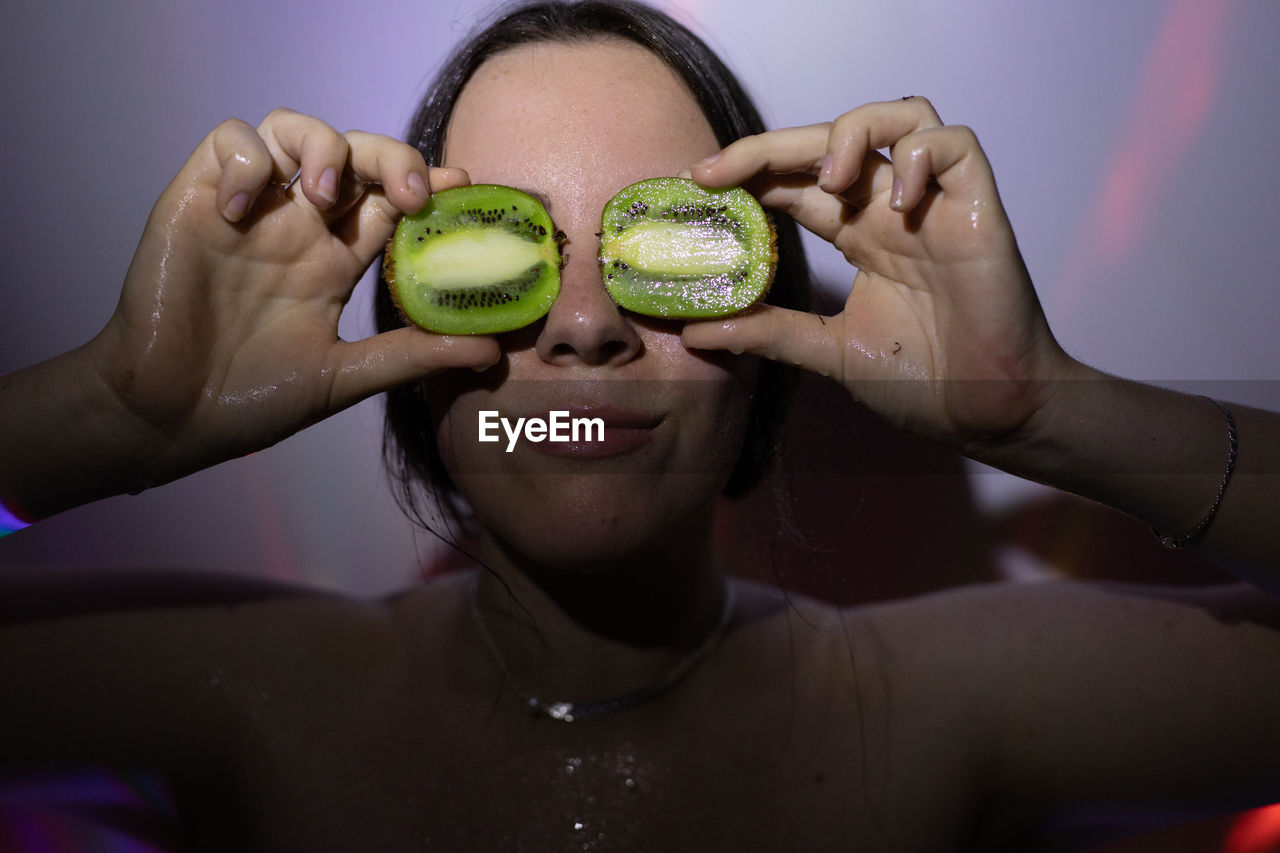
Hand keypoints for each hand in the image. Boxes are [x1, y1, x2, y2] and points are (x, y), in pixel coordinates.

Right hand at [86, 109, 499, 485]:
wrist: (172, 417)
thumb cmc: (252, 399)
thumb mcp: (345, 378)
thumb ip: (412, 355)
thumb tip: (491, 349)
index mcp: (336, 261)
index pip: (390, 199)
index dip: (427, 181)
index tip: (461, 184)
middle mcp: (299, 227)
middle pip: (355, 153)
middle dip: (389, 156)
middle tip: (409, 194)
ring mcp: (251, 210)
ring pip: (293, 128)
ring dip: (320, 147)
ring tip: (322, 197)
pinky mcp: (198, 199)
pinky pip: (228, 140)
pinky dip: (245, 160)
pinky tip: (245, 211)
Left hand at [681, 97, 1073, 447]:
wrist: (988, 412)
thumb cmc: (924, 380)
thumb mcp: (828, 351)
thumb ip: (769, 332)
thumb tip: (695, 330)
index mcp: (857, 234)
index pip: (796, 179)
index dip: (749, 170)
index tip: (696, 185)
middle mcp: (890, 208)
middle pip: (830, 140)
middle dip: (769, 146)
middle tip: (717, 172)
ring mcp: (935, 204)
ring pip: (899, 117)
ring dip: (853, 131)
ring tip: (829, 179)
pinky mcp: (978, 209)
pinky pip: (956, 145)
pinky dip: (921, 156)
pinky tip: (897, 203)